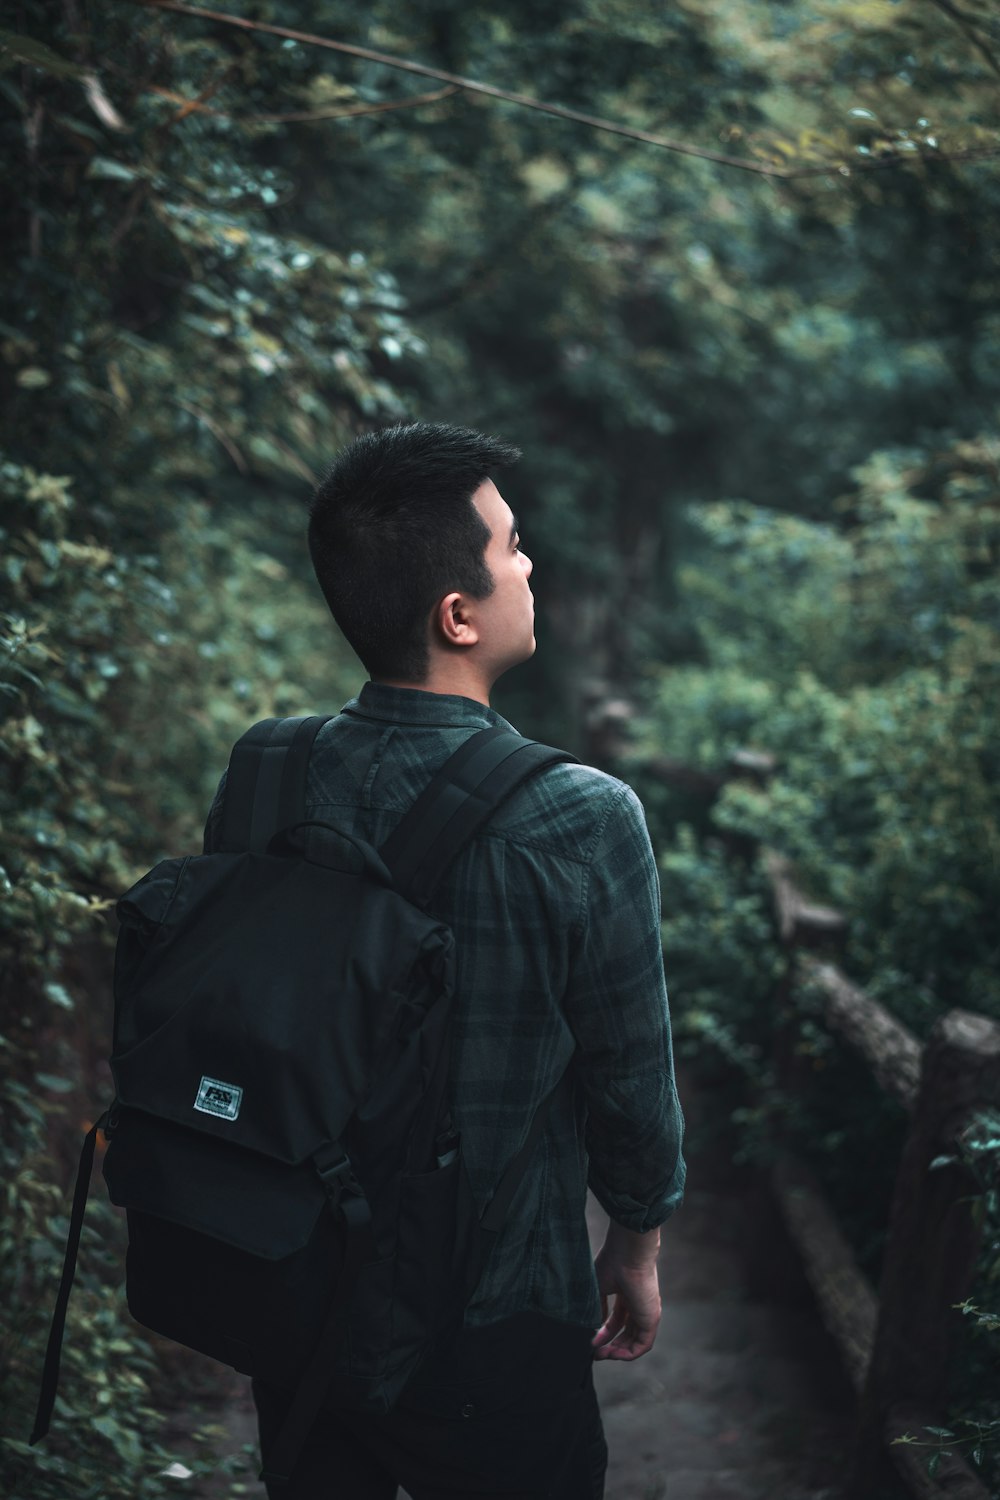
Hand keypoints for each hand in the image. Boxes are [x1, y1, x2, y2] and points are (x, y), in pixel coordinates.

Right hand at [591, 1221, 660, 1361]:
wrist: (627, 1254)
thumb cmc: (611, 1263)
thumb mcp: (598, 1287)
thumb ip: (598, 1306)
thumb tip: (595, 1324)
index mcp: (626, 1295)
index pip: (617, 1320)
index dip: (603, 1333)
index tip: (590, 1341)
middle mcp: (638, 1305)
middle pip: (625, 1332)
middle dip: (610, 1344)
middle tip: (595, 1352)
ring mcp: (646, 1313)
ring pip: (634, 1341)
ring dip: (617, 1352)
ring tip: (601, 1355)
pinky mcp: (651, 1319)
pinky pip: (642, 1345)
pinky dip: (628, 1353)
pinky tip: (613, 1354)